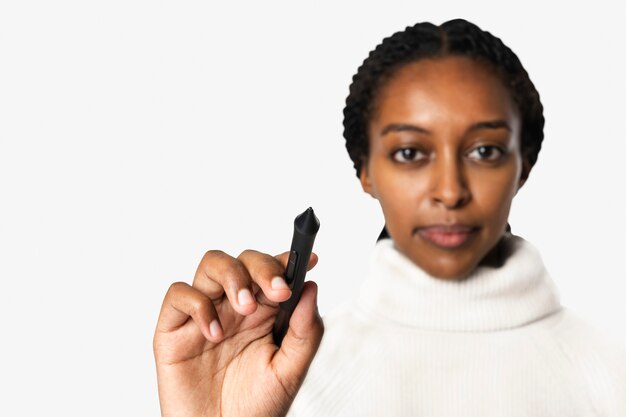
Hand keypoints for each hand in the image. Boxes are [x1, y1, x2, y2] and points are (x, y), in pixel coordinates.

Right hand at [153, 249, 323, 416]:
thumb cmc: (255, 408)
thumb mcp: (290, 371)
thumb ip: (305, 331)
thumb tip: (311, 288)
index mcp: (264, 313)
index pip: (273, 272)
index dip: (288, 260)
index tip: (307, 260)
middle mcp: (234, 307)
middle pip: (243, 261)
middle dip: (262, 267)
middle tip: (276, 292)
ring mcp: (204, 314)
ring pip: (211, 265)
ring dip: (232, 276)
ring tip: (245, 308)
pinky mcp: (174, 329)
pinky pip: (178, 295)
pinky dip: (197, 305)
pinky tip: (214, 333)